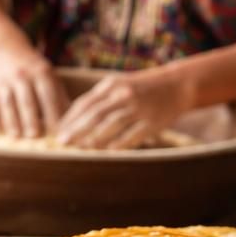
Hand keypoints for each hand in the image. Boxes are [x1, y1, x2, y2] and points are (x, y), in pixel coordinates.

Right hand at [0, 47, 67, 137]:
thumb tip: (71, 121)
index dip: (52, 113)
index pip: (48, 96)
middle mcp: (21, 76)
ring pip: (7, 104)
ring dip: (11, 121)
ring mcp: (4, 81)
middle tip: (34, 136)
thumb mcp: (50, 75)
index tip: (57, 131)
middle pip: (26, 101)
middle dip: (30, 120)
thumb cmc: (34, 69)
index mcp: (40, 72)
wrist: (6, 51)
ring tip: (16, 136)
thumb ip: (60, 96)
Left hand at [56, 64, 196, 148]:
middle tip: (62, 142)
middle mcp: (124, 95)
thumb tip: (74, 121)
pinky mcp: (153, 122)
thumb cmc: (141, 88)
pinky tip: (107, 152)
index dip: (70, 119)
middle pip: (95, 114)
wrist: (178, 84)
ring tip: (81, 149)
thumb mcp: (118, 85)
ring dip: (94, 139)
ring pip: (112, 125)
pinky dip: (119, 144)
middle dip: (76, 130)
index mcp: (111, 85)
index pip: (85, 103)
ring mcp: (139, 108)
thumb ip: (98, 100)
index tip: (58, 132)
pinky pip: (132, 135)